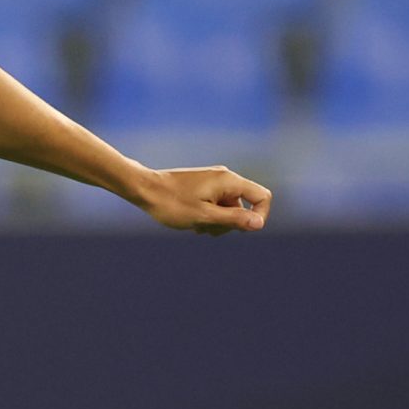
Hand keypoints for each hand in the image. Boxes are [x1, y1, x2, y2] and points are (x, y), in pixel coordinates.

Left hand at [130, 165, 272, 235]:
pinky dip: (209, 216)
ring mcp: (214, 181)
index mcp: (229, 181)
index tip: (242, 230)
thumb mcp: (205, 216)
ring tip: (195, 225)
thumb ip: (234, 219)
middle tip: (206, 229)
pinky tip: (192, 221)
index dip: (260, 216)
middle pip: (245, 206)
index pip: (263, 196)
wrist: (145, 189)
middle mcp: (225, 177)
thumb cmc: (172, 204)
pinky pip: (217, 205)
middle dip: (230, 223)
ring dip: (217, 222)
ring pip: (229, 208)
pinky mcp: (204, 186)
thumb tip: (259, 224)